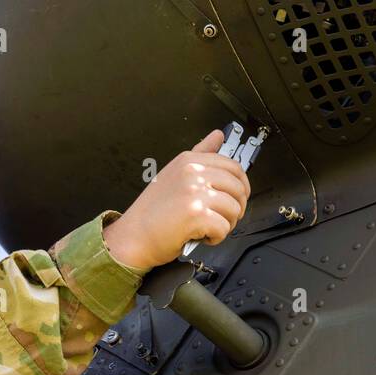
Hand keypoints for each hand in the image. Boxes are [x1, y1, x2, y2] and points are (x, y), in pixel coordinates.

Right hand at [102, 129, 251, 270]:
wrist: (134, 237)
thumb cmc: (152, 213)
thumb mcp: (175, 174)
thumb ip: (200, 154)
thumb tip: (218, 136)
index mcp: (189, 161)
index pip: (233, 166)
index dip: (242, 186)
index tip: (236, 198)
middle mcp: (192, 173)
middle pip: (238, 188)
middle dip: (236, 208)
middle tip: (222, 218)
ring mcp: (194, 192)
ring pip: (234, 209)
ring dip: (226, 225)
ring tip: (208, 228)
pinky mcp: (196, 214)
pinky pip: (224, 228)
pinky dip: (216, 238)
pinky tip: (202, 236)